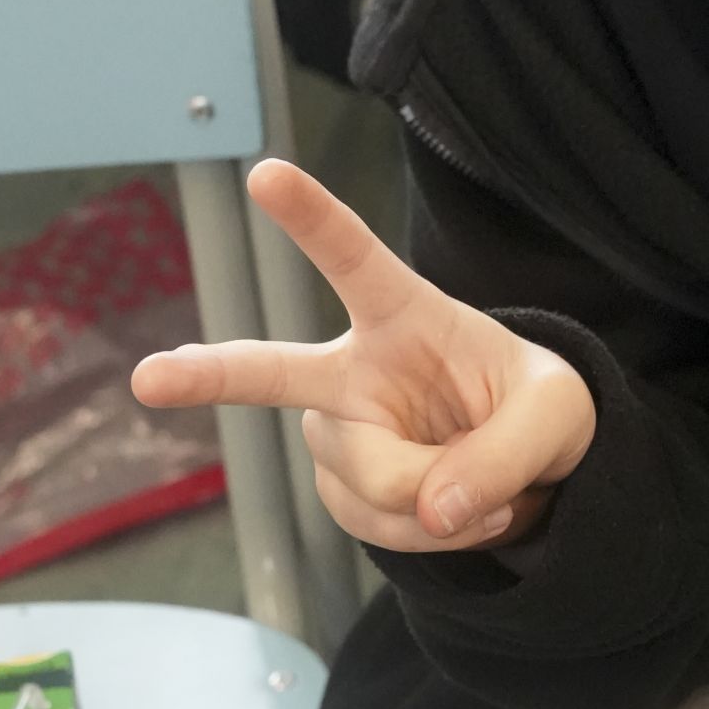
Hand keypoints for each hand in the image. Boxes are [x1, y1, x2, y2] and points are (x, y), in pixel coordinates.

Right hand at [132, 159, 595, 552]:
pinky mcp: (342, 487)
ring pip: (371, 483)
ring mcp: (339, 432)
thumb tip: (433, 511)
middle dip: (207, 374)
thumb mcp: (558, 417)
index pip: (354, 259)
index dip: (313, 216)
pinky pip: (379, 527)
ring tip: (488, 490)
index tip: (266, 173)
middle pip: (274, 373)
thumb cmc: (540, 412)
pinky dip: (432, 535)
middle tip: (149, 378)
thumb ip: (505, 456)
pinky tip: (457, 512)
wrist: (536, 471)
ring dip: (439, 504)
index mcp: (406, 315)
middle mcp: (354, 369)